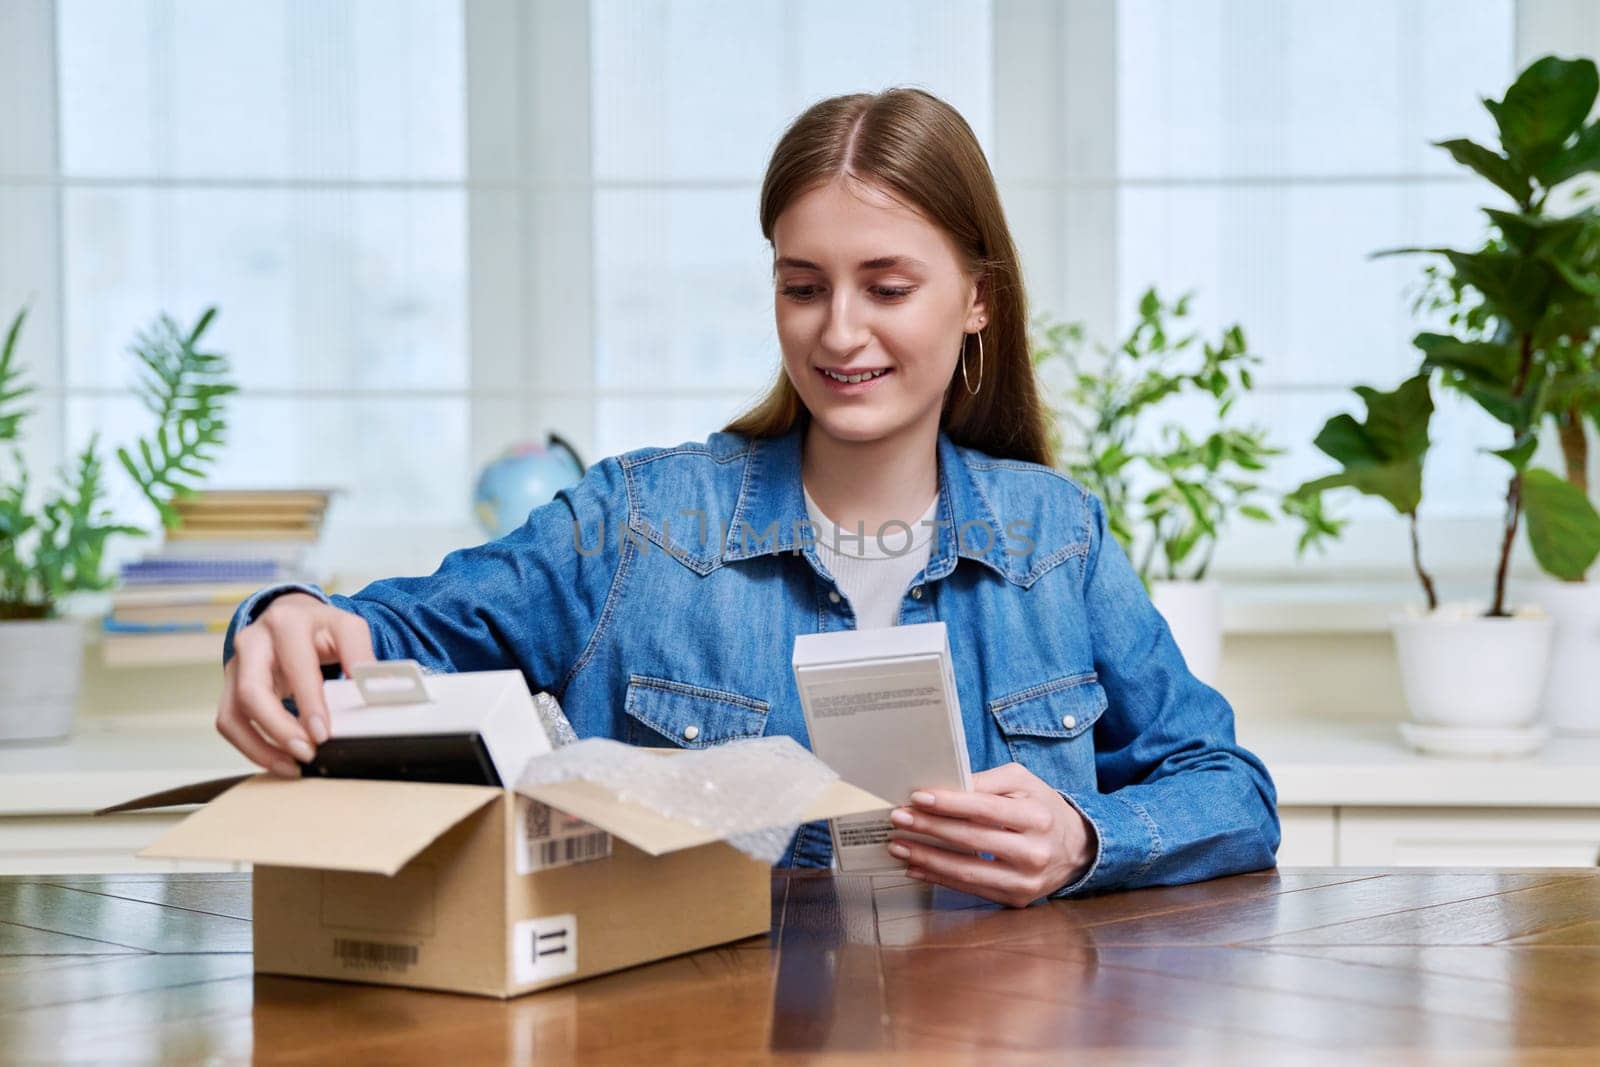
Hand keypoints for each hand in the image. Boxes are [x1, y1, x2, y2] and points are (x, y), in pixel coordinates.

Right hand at [216, 593, 375, 778]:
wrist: (290, 616)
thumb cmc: (319, 628)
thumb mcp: (347, 629)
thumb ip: (361, 654)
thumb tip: (378, 686)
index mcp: (286, 622)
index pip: (295, 665)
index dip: (309, 701)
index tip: (323, 732)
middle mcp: (253, 641)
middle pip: (252, 691)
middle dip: (279, 728)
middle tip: (307, 752)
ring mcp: (235, 666)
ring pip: (233, 712)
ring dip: (260, 746)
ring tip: (293, 766)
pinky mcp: (229, 687)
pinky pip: (229, 723)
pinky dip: (251, 747)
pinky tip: (279, 760)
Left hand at [886, 762, 1095, 907]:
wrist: (1077, 848)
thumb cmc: (1042, 808)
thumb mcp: (1022, 782)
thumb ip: (985, 781)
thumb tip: (944, 787)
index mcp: (1036, 817)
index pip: (985, 809)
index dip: (949, 804)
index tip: (917, 797)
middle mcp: (1034, 852)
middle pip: (972, 840)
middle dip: (929, 829)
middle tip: (898, 819)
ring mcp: (1026, 881)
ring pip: (967, 871)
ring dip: (927, 859)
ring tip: (899, 846)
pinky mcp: (1017, 900)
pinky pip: (970, 890)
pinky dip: (939, 878)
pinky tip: (916, 867)